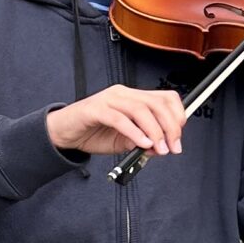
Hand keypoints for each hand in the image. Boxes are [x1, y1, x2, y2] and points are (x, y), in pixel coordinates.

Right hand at [48, 84, 185, 157]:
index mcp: (133, 97)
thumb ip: (142, 143)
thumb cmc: (93, 133)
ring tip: (158, 148)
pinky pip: (120, 119)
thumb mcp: (124, 142)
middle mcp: (123, 94)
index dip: (177, 116)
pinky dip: (135, 132)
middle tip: (172, 147)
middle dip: (170, 127)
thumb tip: (161, 148)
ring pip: (141, 110)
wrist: (64, 134)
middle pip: (157, 103)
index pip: (165, 98)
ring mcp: (109, 99)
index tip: (178, 137)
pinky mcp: (95, 109)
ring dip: (154, 132)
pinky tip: (142, 144)